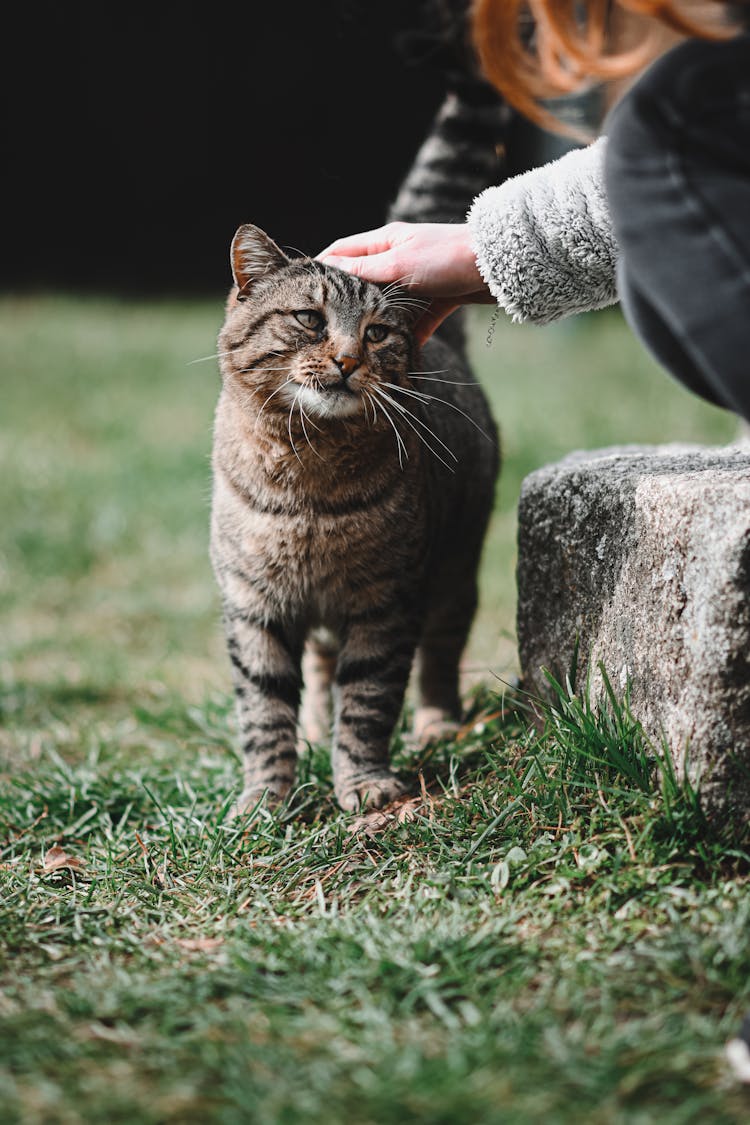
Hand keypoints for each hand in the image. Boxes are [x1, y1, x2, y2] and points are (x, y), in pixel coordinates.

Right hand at [317, 222, 492, 344]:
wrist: (499, 265)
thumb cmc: (448, 257)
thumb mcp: (399, 265)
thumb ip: (363, 272)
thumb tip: (326, 270)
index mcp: (384, 242)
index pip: (341, 252)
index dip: (320, 269)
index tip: (302, 289)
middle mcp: (398, 259)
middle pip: (362, 283)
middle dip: (346, 304)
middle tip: (327, 326)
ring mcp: (417, 279)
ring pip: (387, 306)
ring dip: (376, 325)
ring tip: (358, 347)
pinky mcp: (437, 299)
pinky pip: (415, 322)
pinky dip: (405, 338)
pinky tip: (396, 357)